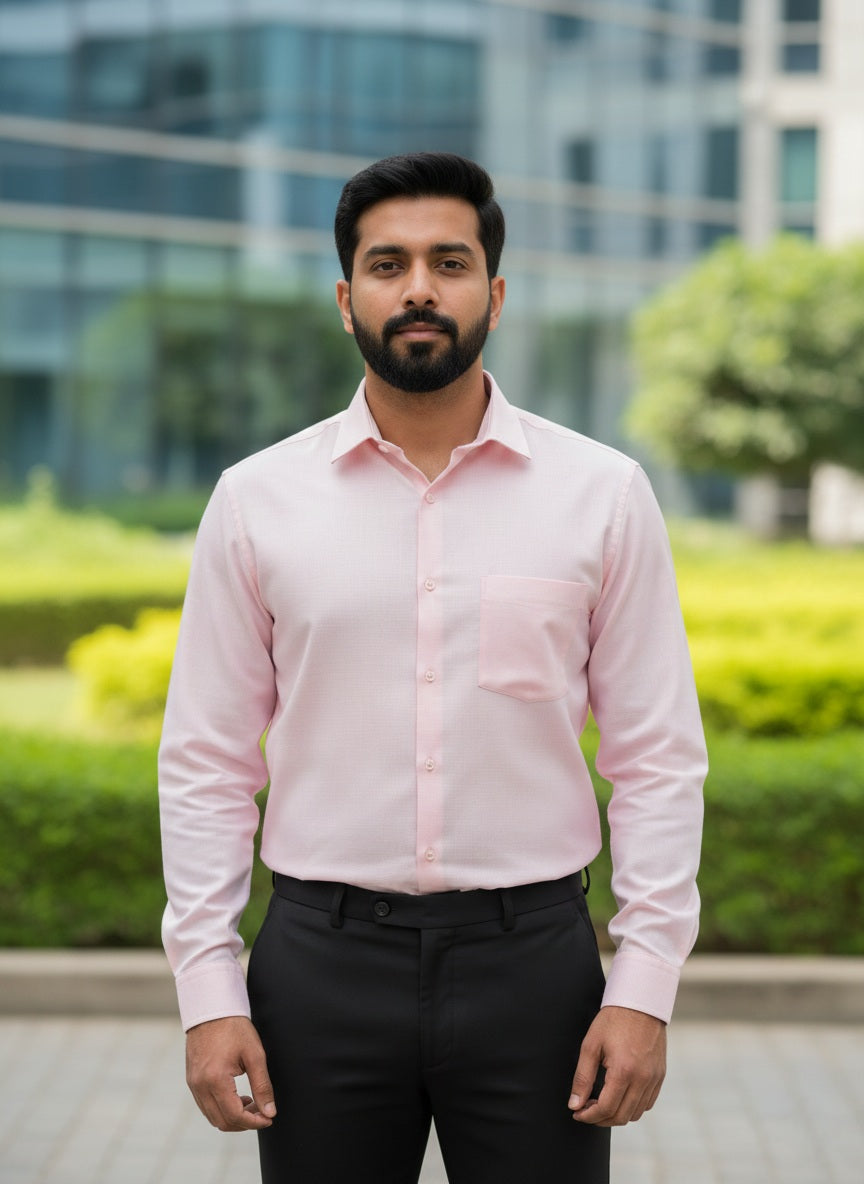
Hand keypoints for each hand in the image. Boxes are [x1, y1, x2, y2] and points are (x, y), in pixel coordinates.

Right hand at [186, 1015, 275, 1131]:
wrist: (211, 1009)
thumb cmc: (234, 1028)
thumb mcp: (255, 1055)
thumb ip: (262, 1086)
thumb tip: (270, 1112)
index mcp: (215, 1080)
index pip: (235, 1116)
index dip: (254, 1122)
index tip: (269, 1118)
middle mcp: (200, 1086)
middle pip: (222, 1121)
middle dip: (244, 1123)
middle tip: (262, 1111)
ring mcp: (193, 1084)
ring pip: (212, 1116)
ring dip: (233, 1117)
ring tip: (251, 1102)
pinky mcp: (191, 1080)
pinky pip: (205, 1105)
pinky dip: (222, 1108)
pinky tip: (237, 1096)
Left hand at [567, 1005, 665, 1126]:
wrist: (640, 1003)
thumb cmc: (613, 1020)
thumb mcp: (591, 1045)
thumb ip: (582, 1077)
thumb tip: (574, 1104)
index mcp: (624, 1071)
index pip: (606, 1109)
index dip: (589, 1116)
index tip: (577, 1113)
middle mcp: (643, 1079)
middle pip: (621, 1116)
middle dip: (601, 1119)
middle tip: (586, 1110)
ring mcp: (654, 1078)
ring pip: (636, 1113)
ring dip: (617, 1114)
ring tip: (601, 1104)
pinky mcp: (660, 1075)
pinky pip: (647, 1103)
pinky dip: (633, 1107)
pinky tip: (619, 1096)